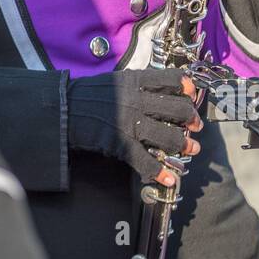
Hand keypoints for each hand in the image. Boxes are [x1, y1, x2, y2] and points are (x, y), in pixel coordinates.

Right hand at [66, 68, 204, 183]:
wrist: (63, 110)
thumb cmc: (88, 95)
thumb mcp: (115, 81)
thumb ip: (137, 85)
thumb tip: (160, 92)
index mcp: (135, 81)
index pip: (170, 79)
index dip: (186, 86)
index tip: (192, 92)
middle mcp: (136, 100)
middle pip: (176, 108)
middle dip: (191, 118)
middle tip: (195, 125)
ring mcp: (129, 123)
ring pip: (168, 135)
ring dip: (184, 144)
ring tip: (192, 148)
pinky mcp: (121, 144)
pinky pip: (145, 161)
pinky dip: (159, 172)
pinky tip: (169, 179)